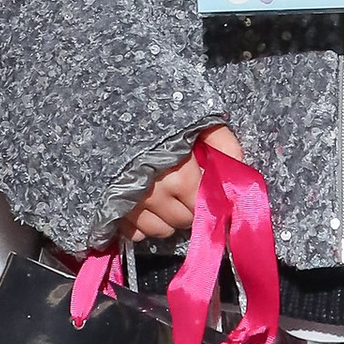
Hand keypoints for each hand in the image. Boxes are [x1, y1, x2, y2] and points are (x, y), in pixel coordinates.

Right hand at [115, 123, 243, 245]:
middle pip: (184, 220)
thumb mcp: (197, 118)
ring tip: (166, 196)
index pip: (205, 207)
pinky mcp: (110, 211)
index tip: (206, 188)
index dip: (209, 198)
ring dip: (167, 218)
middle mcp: (155, 196)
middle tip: (186, 188)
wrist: (105, 110)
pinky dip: (143, 224)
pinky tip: (144, 205)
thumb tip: (238, 169)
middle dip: (189, 207)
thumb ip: (222, 142)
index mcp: (180, 176)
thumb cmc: (156, 113)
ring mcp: (129, 205)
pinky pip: (134, 233)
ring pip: (160, 230)